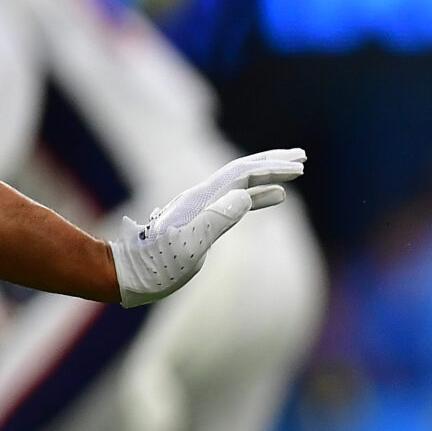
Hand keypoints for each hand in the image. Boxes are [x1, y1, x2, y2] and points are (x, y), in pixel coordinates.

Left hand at [109, 149, 305, 304]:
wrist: (128, 275)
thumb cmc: (156, 266)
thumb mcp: (188, 246)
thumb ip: (216, 220)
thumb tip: (244, 195)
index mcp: (200, 200)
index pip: (242, 174)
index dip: (271, 168)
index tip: (299, 167)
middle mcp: (201, 197)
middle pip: (242, 170)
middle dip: (273, 162)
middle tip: (302, 155)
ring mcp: (202, 207)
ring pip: (242, 182)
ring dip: (269, 174)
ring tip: (295, 171)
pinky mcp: (203, 220)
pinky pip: (238, 199)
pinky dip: (260, 193)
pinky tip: (275, 197)